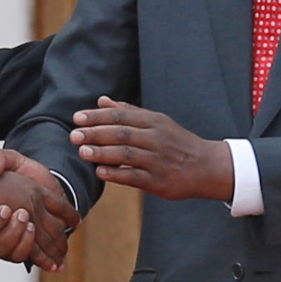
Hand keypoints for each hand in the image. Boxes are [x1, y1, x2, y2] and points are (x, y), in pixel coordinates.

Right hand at [0, 156, 78, 270]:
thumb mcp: (10, 159)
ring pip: (5, 252)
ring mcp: (9, 238)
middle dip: (0, 230)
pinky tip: (50, 256)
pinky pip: (27, 257)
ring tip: (30, 226)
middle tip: (18, 213)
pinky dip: (40, 258)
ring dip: (19, 241)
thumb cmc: (23, 173)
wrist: (47, 181)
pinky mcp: (26, 245)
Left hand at [71, 96, 233, 200]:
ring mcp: (157, 160)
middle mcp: (155, 139)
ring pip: (126, 154)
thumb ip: (127, 112)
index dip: (97, 117)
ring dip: (102, 153)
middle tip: (74, 135)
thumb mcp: (156, 122)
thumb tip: (102, 100)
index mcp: (153, 121)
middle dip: (95, 133)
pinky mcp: (158, 181)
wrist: (206, 166)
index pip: (121, 116)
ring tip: (82, 152)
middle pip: (121, 134)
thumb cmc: (176, 142)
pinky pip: (134, 176)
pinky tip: (100, 172)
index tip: (77, 118)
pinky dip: (117, 174)